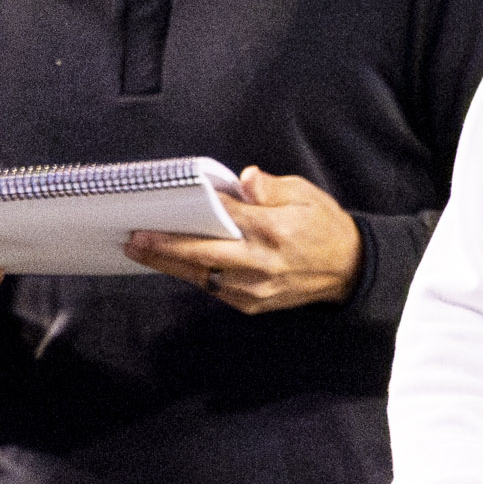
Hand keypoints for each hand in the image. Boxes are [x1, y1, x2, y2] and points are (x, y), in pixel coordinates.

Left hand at [128, 168, 361, 313]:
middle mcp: (260, 263)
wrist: (349, 269)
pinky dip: (193, 275)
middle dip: (163, 249)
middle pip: (201, 256)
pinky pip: (213, 289)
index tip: (158, 212)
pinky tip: (176, 264)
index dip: (189, 216)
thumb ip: (271, 188)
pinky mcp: (252, 304)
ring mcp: (254, 288)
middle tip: (134, 240)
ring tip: (143, 251)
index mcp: (272, 230)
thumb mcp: (305, 194)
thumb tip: (246, 179)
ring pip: (201, 277)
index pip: (221, 219)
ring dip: (171, 265)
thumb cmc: (324, 226)